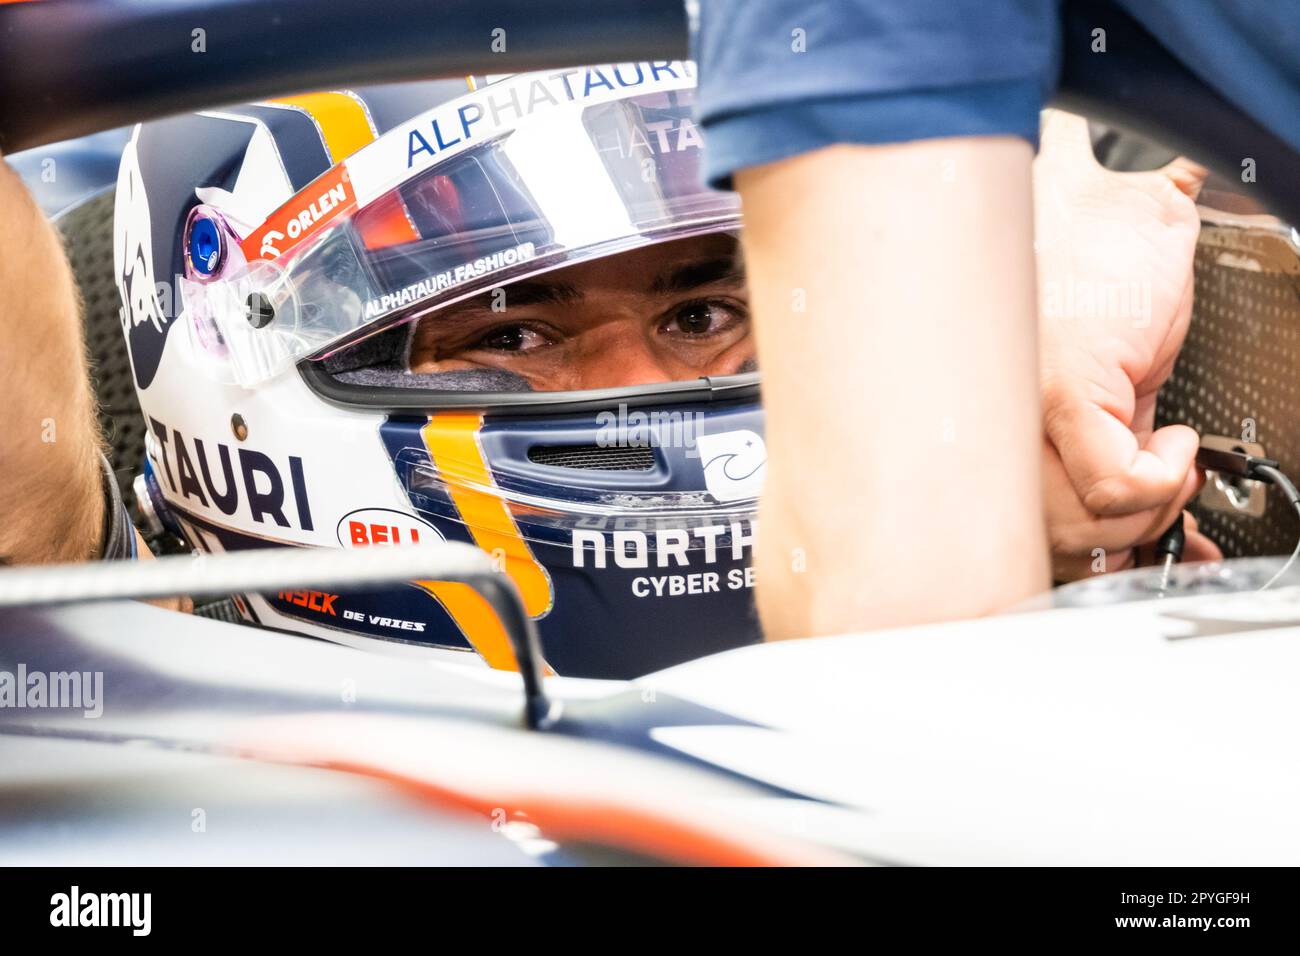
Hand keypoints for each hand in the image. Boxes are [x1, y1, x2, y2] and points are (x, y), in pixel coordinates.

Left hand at [1034, 111, 1221, 578]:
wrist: (1114, 202)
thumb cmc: (1090, 271)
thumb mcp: (1089, 379)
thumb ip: (1092, 448)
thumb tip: (1121, 522)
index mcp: (997, 422)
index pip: (1008, 526)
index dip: (1077, 554)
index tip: (1125, 555)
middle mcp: (994, 418)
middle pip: (1047, 537)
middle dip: (1121, 540)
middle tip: (1162, 500)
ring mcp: (1020, 406)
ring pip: (1080, 522)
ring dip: (1148, 511)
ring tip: (1172, 469)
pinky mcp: (1059, 388)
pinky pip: (1113, 484)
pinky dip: (1160, 480)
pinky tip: (1174, 445)